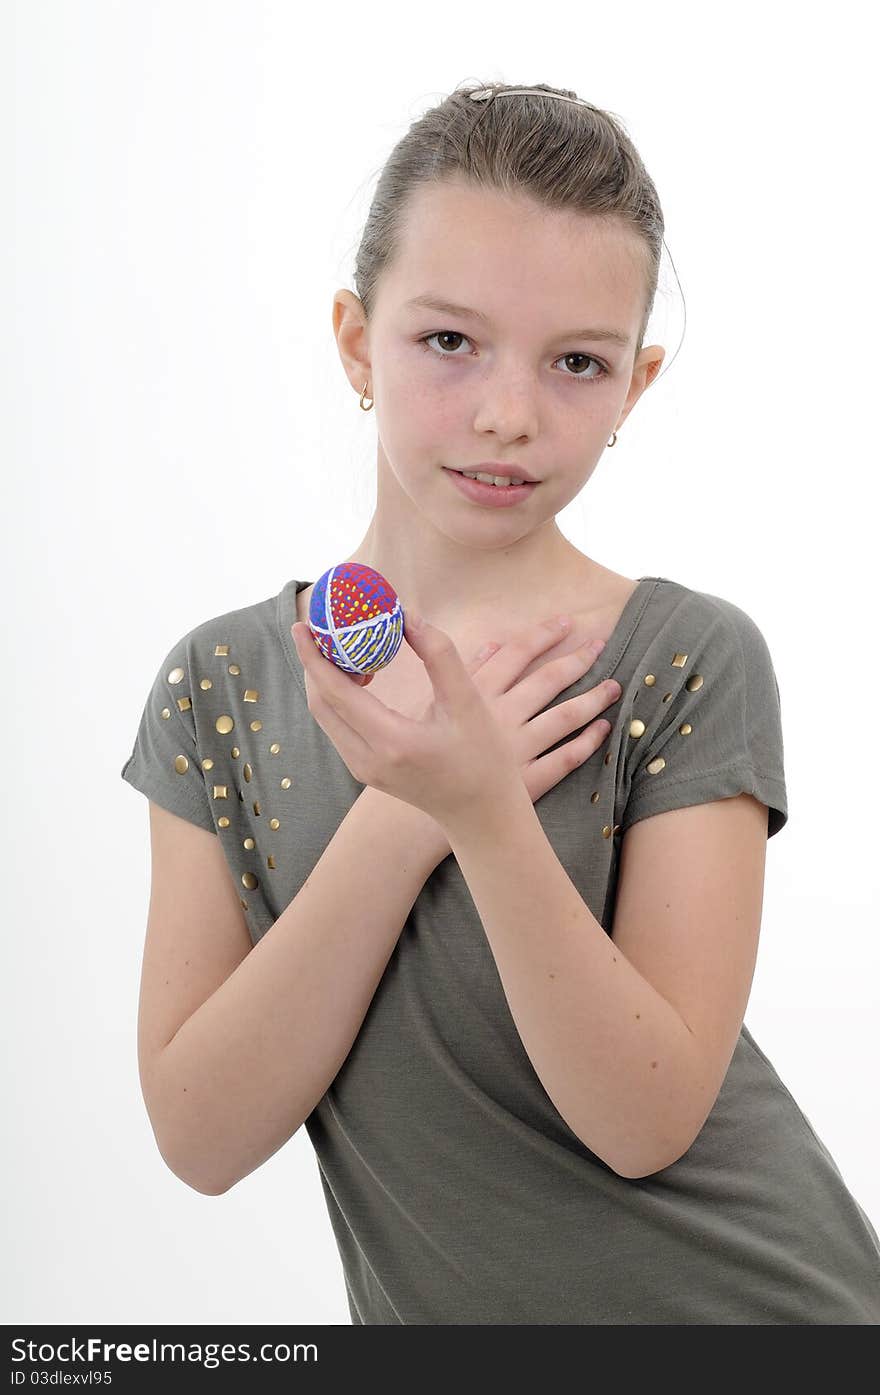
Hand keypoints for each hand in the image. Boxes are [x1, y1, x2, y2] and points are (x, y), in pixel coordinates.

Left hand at [290, 611, 620, 829]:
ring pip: (327, 716)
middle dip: (315, 662)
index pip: (335, 693)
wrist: (481, 812)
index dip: (314, 656)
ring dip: (327, 679)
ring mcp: (362, 769)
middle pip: (321, 704)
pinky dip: (339, 697)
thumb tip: (408, 616)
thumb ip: (440, 655)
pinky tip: (361, 675)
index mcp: (391, 743)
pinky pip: (339, 727)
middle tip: (323, 628)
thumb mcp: (469, 702)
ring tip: (347, 647)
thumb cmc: (483, 758)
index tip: (301, 625)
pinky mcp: (365, 771)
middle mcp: (367, 760)